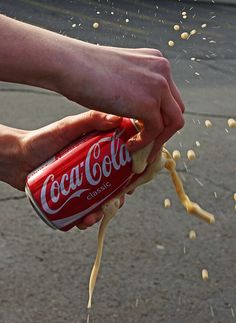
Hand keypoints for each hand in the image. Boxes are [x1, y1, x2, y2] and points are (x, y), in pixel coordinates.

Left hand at [0, 111, 121, 229]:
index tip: (132, 180)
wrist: (16, 158)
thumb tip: (117, 119)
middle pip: (113, 186)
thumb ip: (91, 119)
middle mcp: (92, 172)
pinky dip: (85, 220)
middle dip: (118, 197)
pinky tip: (83, 221)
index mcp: (98, 154)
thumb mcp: (68, 127)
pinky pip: (81, 212)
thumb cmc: (42, 139)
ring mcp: (80, 186)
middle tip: (115, 201)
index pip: (121, 165)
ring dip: (102, 212)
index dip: (130, 174)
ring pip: (99, 202)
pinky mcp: (68, 199)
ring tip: (95, 214)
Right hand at [59, 44, 184, 160]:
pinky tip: (129, 145)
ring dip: (158, 140)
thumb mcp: (118, 73)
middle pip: (176, 109)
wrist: (70, 64)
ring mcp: (158, 86)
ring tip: (139, 149)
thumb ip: (132, 86)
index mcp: (156, 62)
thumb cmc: (84, 69)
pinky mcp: (148, 103)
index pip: (169, 96)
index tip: (147, 129)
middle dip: (164, 130)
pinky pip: (155, 131)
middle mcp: (162, 71)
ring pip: (173, 122)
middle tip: (147, 143)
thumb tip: (132, 107)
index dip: (160, 115)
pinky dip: (144, 143)